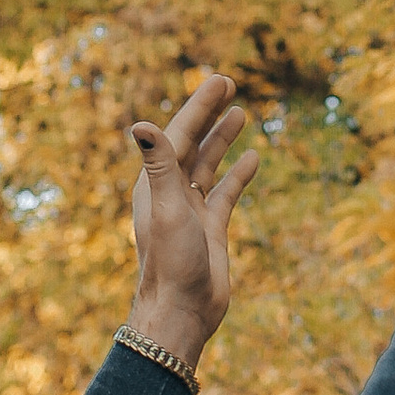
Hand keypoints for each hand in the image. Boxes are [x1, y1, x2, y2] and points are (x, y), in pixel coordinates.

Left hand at [127, 71, 258, 373]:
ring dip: (223, 138)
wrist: (182, 312)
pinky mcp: (210, 227)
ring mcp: (191, 209)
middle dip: (209, 113)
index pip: (178, 133)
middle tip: (229, 84)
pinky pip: (226, 192)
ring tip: (242, 113)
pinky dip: (239, 173)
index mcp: (155, 183)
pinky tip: (254, 157)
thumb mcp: (166, 208)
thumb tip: (139, 123)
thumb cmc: (170, 263)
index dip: (199, 106)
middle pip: (192, 142)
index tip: (220, 82)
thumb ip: (159, 165)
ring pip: (209, 164)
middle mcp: (170, 191)